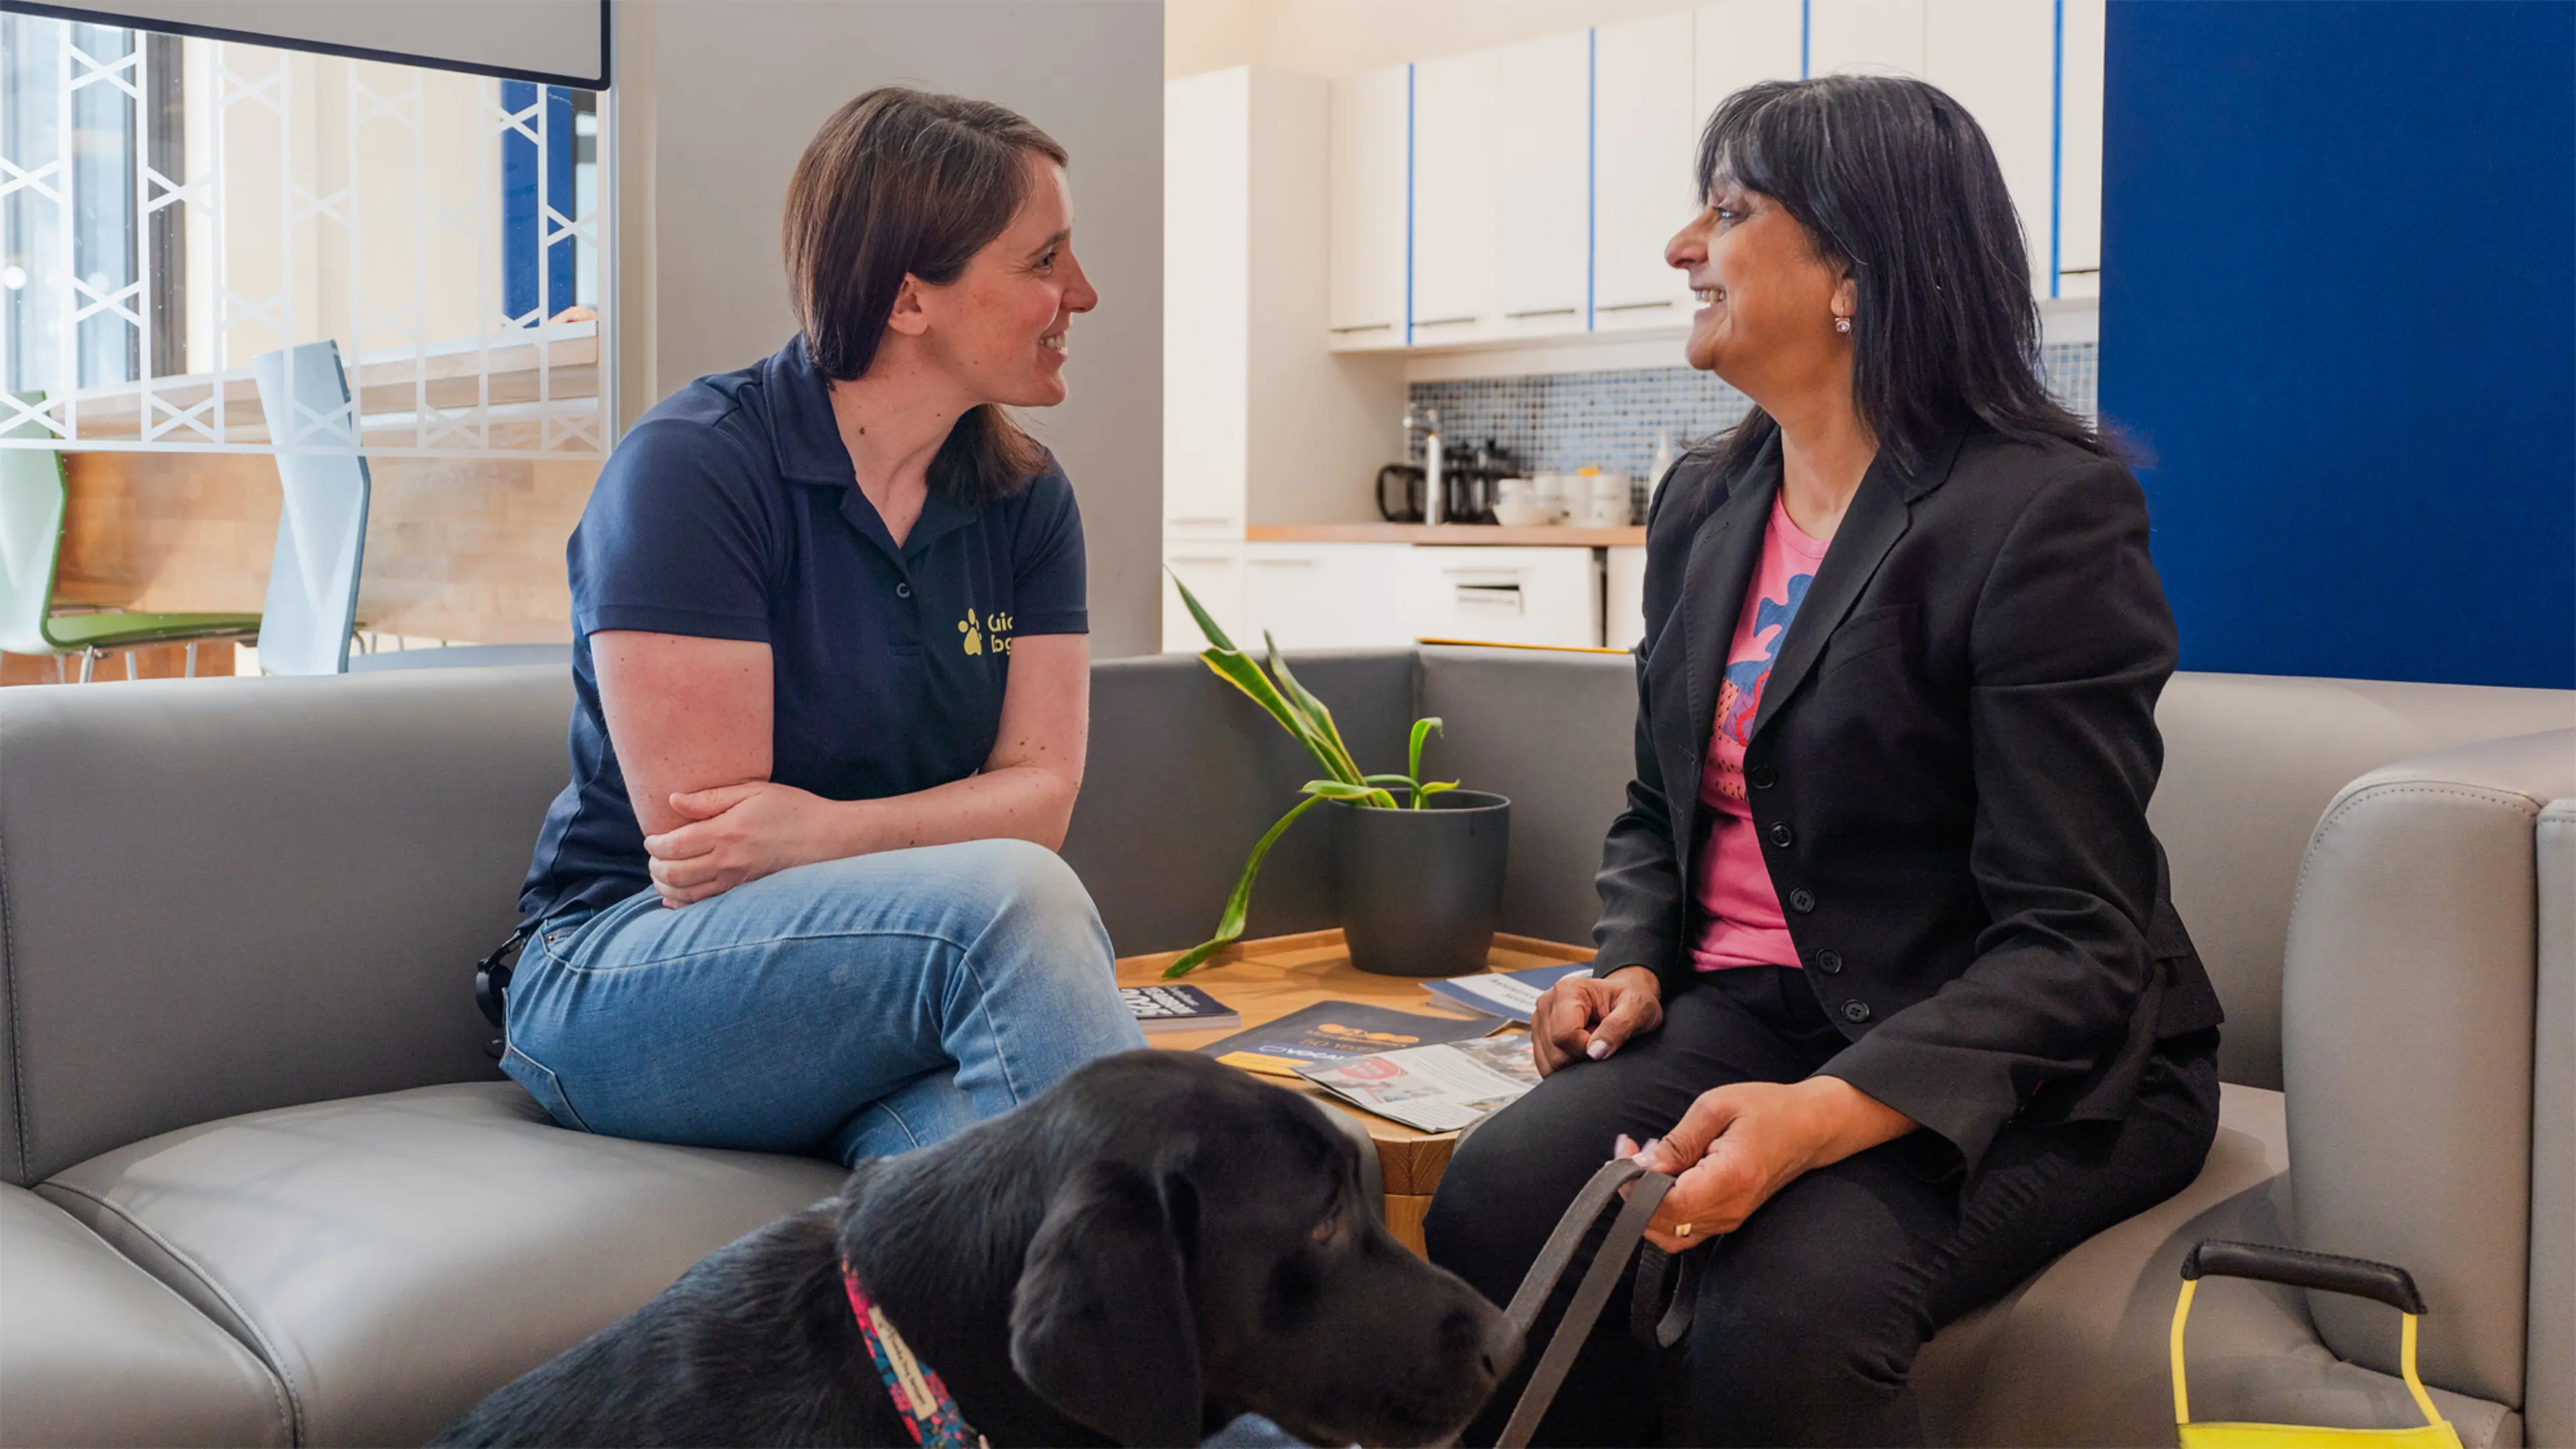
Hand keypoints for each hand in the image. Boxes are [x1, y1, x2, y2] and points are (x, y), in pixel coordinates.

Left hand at [643, 782, 848, 906]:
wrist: (828, 838)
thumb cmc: (793, 808)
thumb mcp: (753, 791)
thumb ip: (710, 798)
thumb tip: (673, 800)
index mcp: (726, 832)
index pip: (674, 845)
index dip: (655, 844)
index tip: (651, 838)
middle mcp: (728, 860)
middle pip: (674, 873)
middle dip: (655, 867)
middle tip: (652, 857)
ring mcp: (737, 880)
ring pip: (686, 893)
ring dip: (665, 887)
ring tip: (660, 876)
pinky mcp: (746, 892)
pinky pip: (707, 904)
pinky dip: (684, 904)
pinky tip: (675, 899)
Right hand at [1531, 966, 1663, 1075]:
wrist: (1626, 997)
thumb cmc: (1631, 1000)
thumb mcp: (1636, 1010)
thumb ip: (1617, 1028)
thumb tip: (1594, 1052)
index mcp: (1567, 990)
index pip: (1565, 1035)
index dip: (1586, 1048)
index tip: (1604, 1042)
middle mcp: (1547, 1002)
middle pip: (1554, 1053)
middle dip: (1580, 1057)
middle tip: (1599, 1040)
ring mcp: (1540, 1019)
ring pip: (1548, 1063)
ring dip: (1572, 1062)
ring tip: (1589, 1042)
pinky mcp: (1539, 1034)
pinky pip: (1545, 1065)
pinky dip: (1565, 1065)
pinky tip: (1579, 1049)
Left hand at [1613, 1076, 1916, 1250]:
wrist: (1810, 1127)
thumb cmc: (1766, 1109)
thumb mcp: (1715, 1107)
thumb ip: (1676, 1141)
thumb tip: (1639, 1166)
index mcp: (1730, 1178)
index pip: (1669, 1205)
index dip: (1635, 1188)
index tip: (1623, 1156)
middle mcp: (1730, 1209)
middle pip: (1663, 1224)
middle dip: (1632, 1191)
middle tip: (1625, 1150)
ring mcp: (1730, 1219)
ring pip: (1668, 1233)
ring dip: (1644, 1202)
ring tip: (1643, 1157)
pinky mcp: (1727, 1219)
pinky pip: (1683, 1229)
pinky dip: (1661, 1209)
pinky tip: (1661, 1173)